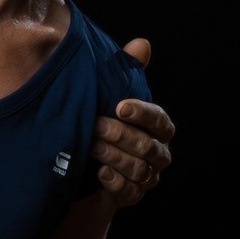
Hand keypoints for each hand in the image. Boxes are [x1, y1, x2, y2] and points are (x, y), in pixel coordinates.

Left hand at [91, 38, 174, 207]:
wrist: (80, 162)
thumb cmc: (100, 118)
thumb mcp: (108, 94)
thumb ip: (126, 70)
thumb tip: (142, 43)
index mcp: (156, 127)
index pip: (159, 120)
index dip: (142, 113)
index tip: (119, 106)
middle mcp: (157, 152)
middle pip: (148, 147)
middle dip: (121, 135)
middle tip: (95, 125)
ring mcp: (147, 176)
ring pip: (139, 170)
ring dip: (114, 157)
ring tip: (90, 146)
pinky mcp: (133, 195)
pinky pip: (130, 192)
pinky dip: (115, 182)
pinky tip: (99, 173)